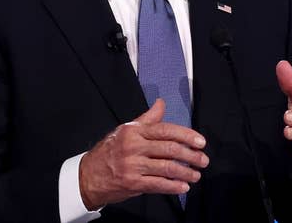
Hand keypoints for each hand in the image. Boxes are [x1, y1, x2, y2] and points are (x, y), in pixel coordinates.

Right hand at [78, 98, 209, 209]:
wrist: (88, 175)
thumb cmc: (109, 151)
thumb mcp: (126, 129)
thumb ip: (147, 119)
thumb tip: (161, 103)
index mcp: (134, 131)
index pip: (165, 130)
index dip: (186, 135)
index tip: (200, 141)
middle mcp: (134, 147)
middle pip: (169, 149)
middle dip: (191, 155)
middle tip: (203, 159)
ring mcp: (133, 166)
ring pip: (166, 168)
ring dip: (186, 172)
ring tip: (196, 174)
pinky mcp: (132, 183)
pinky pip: (158, 185)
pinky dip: (173, 187)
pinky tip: (183, 187)